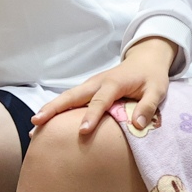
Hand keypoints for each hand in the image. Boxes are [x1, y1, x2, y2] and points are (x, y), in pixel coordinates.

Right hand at [31, 36, 177, 138]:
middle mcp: (97, 82)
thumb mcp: (157, 90)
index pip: (101, 101)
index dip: (91, 116)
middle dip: (54, 108)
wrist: (145, 59)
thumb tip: (138, 126)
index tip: (82, 132)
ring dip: (50, 109)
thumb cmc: (151, 77)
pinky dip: (57, 109)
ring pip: (67, 97)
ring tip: (34, 126)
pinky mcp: (88, 89)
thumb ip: (148, 106)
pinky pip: (70, 100)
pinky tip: (46, 122)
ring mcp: (90, 85)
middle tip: (37, 122)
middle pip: (72, 96)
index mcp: (114, 83)